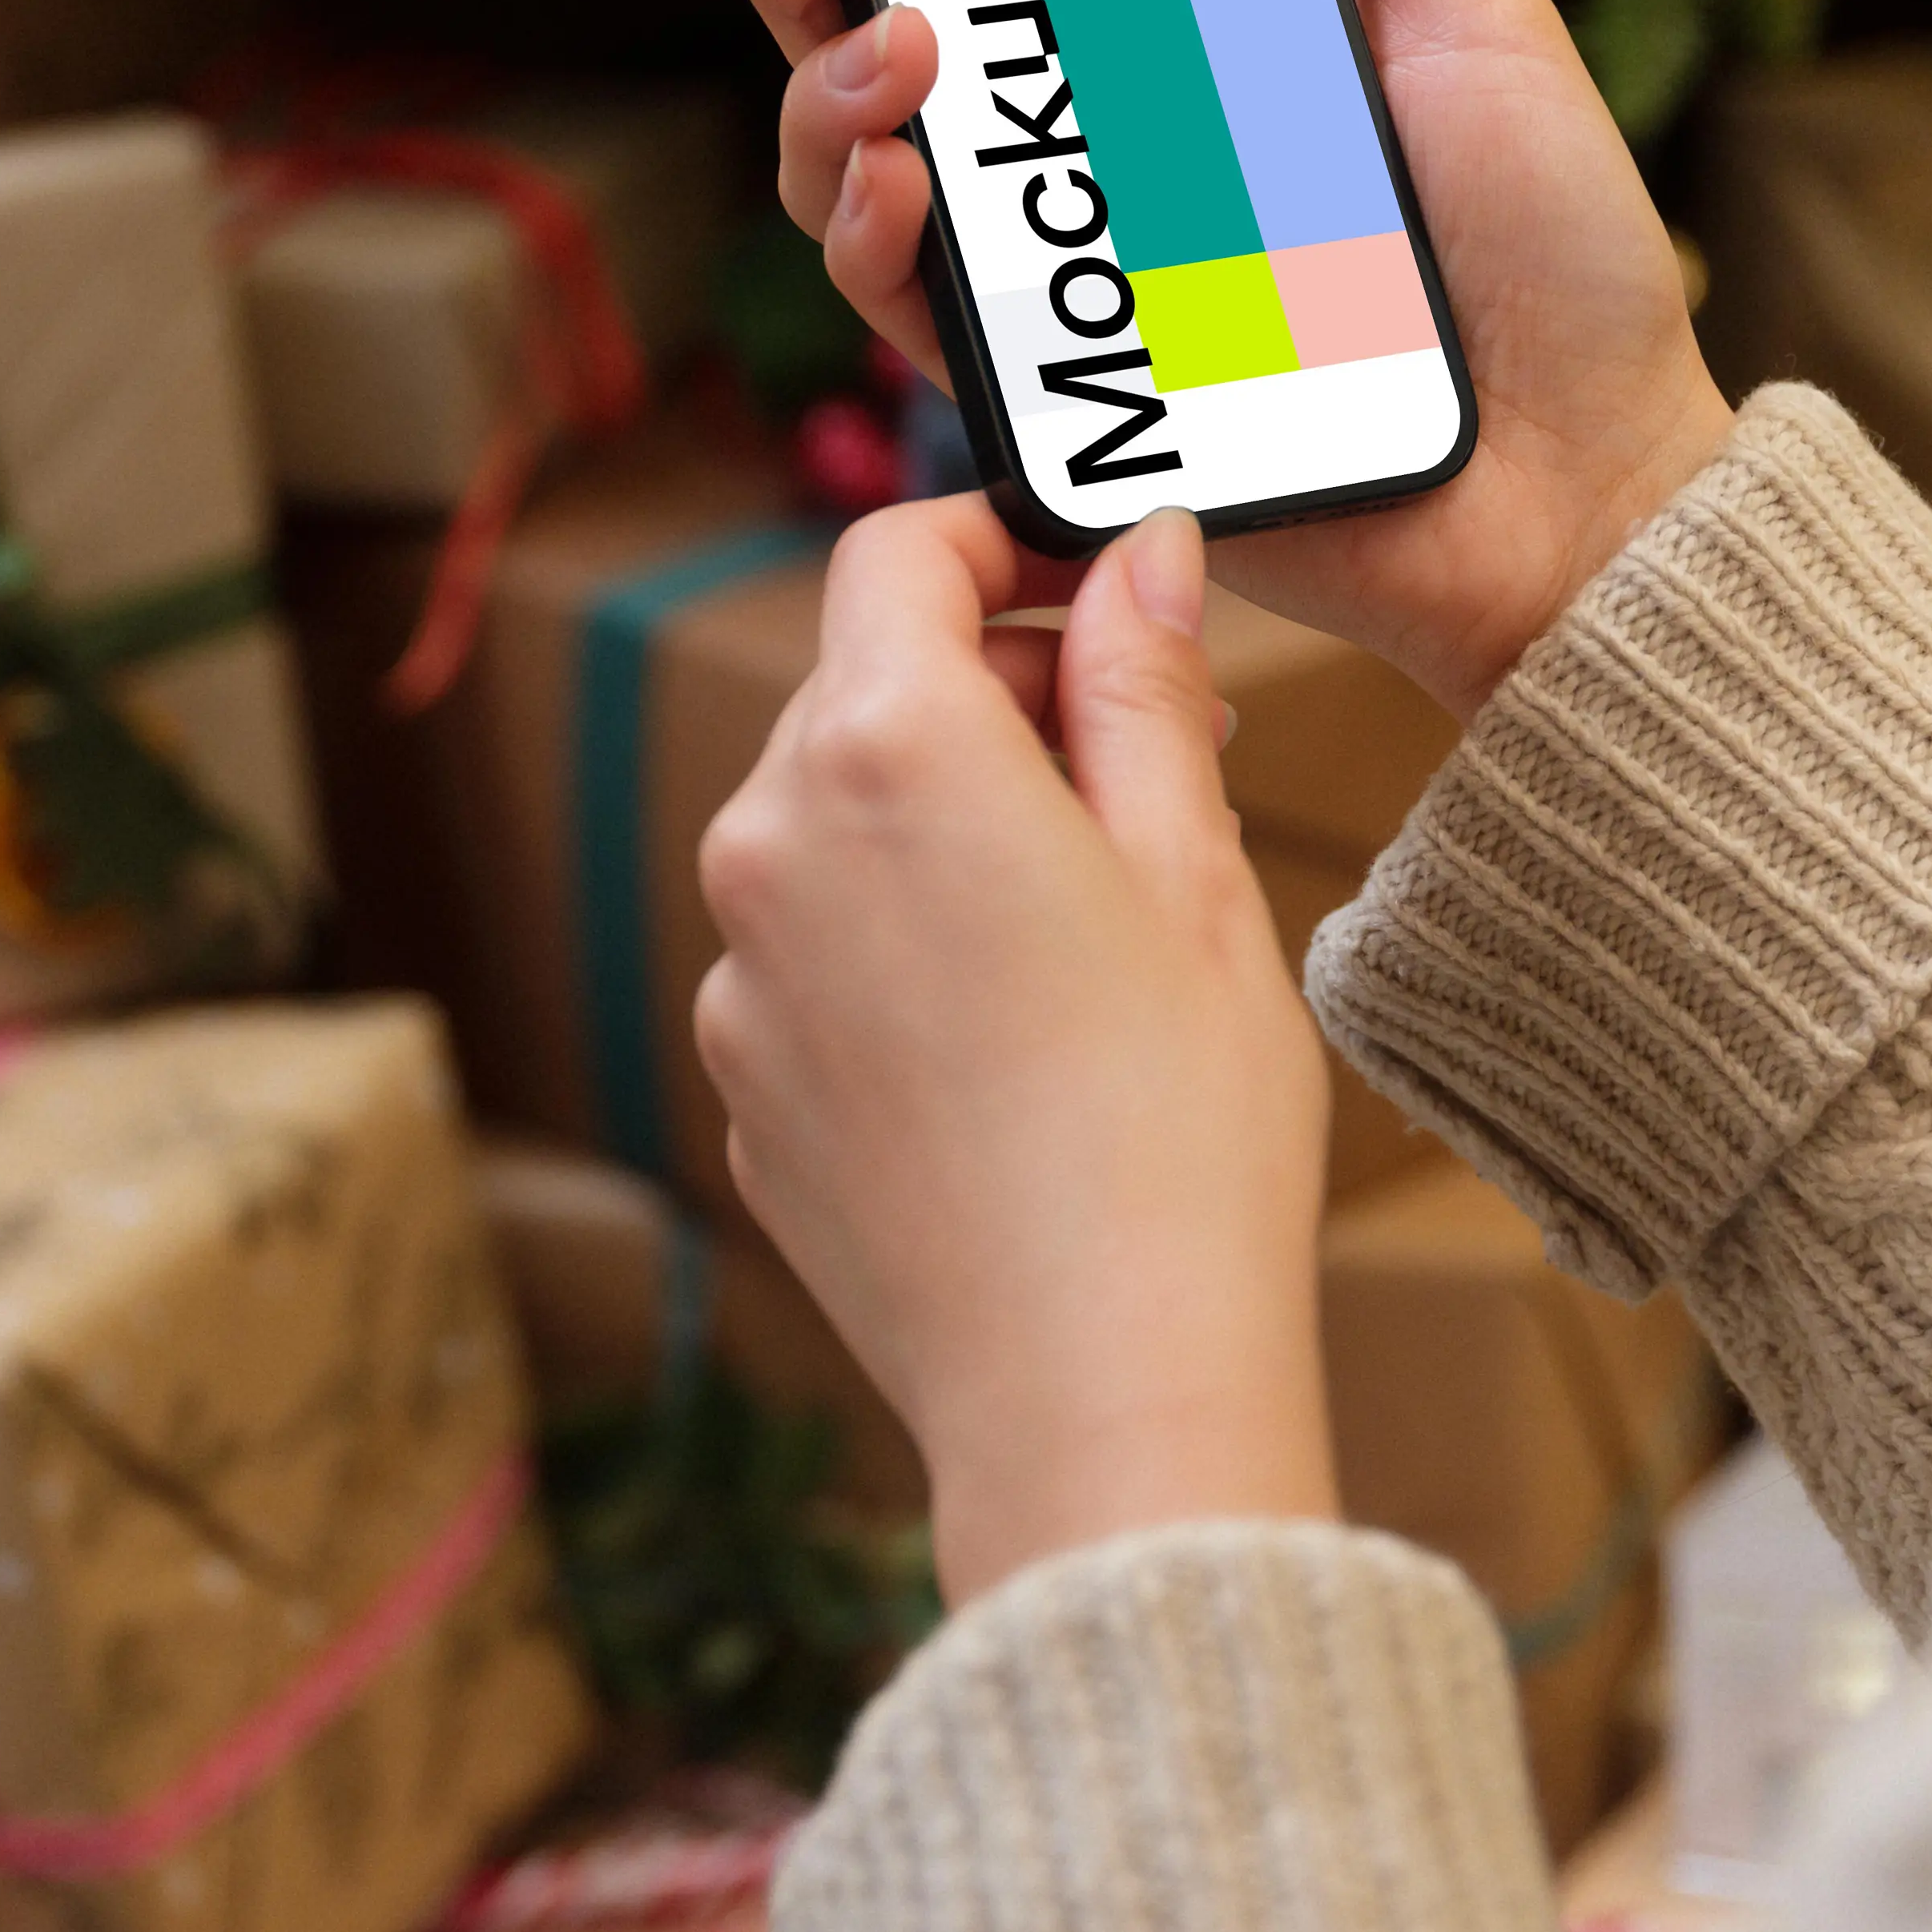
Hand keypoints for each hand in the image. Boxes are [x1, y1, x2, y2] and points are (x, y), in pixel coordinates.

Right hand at [652, 0, 1732, 717]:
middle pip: (864, 27)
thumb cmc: (1551, 257)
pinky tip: (901, 180)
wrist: (1594, 473)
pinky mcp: (1069, 397)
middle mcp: (1088, 148)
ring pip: (854, 166)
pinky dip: (880, 238)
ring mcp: (1065, 270)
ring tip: (895, 34)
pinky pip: (918, 315)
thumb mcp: (1471, 10)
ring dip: (825, 83)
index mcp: (1162, 40)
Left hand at [693, 497, 1336, 1602]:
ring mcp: (739, 977)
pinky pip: (817, 956)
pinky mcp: (744, 1084)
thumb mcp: (1192, 872)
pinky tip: (1022, 1038)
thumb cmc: (1177, 1133)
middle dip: (997, 693)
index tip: (1088, 576)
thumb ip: (1141, 686)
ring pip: (837, 827)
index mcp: (887, 754)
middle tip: (1152, 760)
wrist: (1099, 1392)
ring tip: (1097, 917)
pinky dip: (904, 946)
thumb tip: (1139, 552)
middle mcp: (770, 846)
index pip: (899, 556)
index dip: (996, 538)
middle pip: (864, 687)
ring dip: (947, 823)